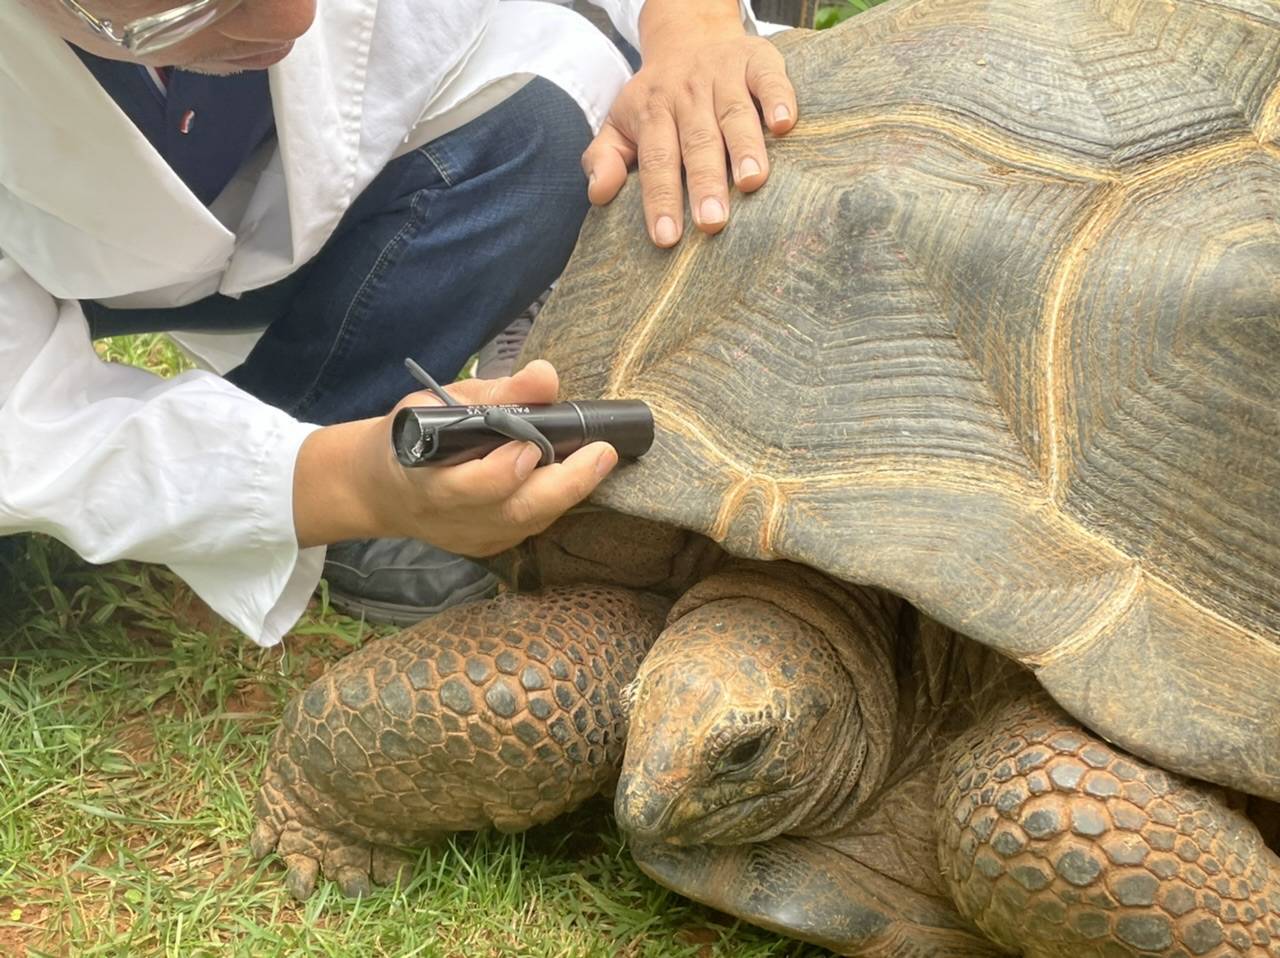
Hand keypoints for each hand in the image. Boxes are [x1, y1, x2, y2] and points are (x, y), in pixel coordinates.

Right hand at [293, 361, 617, 553]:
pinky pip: (529, 527)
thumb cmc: (413, 434)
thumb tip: (545, 375)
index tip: (531, 446)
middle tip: (602, 453)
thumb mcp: (440, 402)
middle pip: (517, 512)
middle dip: (564, 485)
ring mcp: (471, 539)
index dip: (503, 472)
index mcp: (427, 479)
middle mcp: (451, 518)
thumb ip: (497, 392)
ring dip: (567, 492)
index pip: (472, 487)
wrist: (380, 487)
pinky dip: (552, 502)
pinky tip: (569, 476)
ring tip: (596, 459)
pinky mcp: (486, 547)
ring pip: (530, 522)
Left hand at [582, 0, 796, 247]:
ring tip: (752, 181)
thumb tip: (598, 194)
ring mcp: (723, 75)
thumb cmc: (657, 97)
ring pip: (734, 113)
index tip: (666, 237)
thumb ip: (604, 157)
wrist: (688, 34)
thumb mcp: (620, 122)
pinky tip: (784, 124)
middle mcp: (687, 93)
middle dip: (703, 182)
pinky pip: (768, 78)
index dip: (660, 198)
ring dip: (744, 146)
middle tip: (711, 222)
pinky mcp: (756, 60)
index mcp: (652, 111)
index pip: (655, 159)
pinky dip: (778, 97)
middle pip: (696, 141)